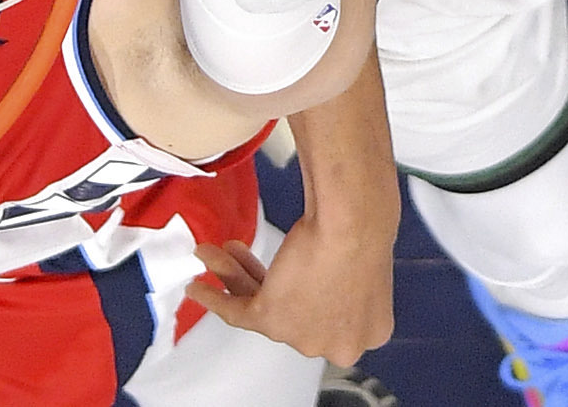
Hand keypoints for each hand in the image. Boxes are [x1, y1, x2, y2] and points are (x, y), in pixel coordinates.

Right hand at [187, 221, 394, 365]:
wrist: (351, 225)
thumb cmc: (362, 229)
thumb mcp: (363, 256)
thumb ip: (344, 275)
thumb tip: (321, 260)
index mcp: (368, 331)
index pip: (327, 317)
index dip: (302, 291)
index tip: (287, 275)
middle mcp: (336, 342)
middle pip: (292, 312)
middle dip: (261, 277)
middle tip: (245, 256)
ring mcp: (304, 336)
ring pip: (261, 304)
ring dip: (232, 276)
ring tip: (215, 255)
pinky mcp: (274, 322)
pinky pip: (236, 313)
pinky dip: (214, 299)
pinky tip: (200, 287)